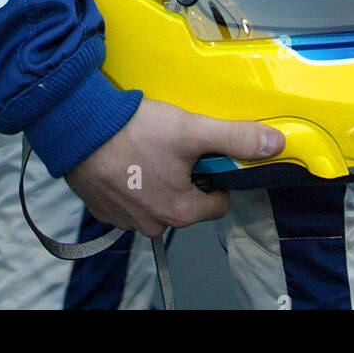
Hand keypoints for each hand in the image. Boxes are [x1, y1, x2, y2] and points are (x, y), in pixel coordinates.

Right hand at [65, 98, 284, 237]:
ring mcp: (125, 220)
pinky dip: (131, 181)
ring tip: (147, 147)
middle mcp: (153, 224)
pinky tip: (125, 156)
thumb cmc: (134, 131)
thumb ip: (235, 138)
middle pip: (186, 202)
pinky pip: (128, 199)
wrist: (77, 128)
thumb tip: (275, 144)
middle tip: (172, 145)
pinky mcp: (102, 209)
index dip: (217, 175)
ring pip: (157, 200)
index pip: (218, 202)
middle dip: (185, 176)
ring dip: (156, 178)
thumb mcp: (191, 130)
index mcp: (180, 211)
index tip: (204, 154)